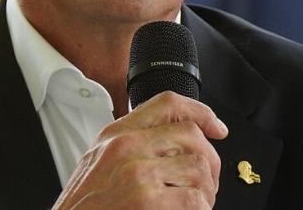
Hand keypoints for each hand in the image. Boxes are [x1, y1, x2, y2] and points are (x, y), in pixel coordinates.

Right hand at [52, 91, 227, 209]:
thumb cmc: (86, 205)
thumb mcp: (101, 161)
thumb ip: (134, 145)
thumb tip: (176, 142)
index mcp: (116, 134)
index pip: (168, 104)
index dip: (201, 112)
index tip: (217, 128)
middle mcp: (126, 146)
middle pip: (191, 135)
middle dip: (209, 161)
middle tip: (207, 183)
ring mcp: (137, 172)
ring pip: (198, 167)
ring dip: (206, 190)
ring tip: (195, 204)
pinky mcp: (146, 200)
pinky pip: (195, 199)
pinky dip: (200, 209)